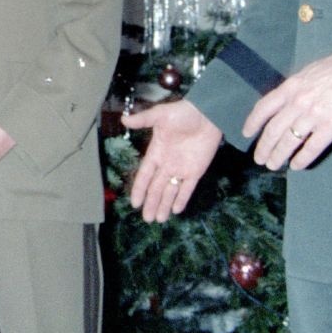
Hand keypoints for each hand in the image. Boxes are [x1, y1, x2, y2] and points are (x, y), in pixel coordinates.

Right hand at [124, 99, 220, 221]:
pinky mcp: (196, 171)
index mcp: (156, 152)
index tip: (134, 203)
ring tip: (158, 219)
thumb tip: (123, 119)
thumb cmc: (183, 113)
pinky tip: (176, 210)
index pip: (145, 175)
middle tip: (146, 219)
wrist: (208, 114)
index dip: (139, 189)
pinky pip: (187, 189)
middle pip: (156, 188)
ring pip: (170, 191)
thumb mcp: (161, 115)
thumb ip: (143, 119)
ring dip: (164, 205)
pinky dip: (182, 199)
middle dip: (151, 203)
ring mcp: (181, 169)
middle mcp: (167, 164)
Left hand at [243, 50, 331, 170]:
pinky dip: (302, 159)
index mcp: (291, 87)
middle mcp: (298, 102)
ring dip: (278, 156)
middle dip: (264, 147)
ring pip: (288, 141)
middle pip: (273, 129)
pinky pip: (312, 148)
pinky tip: (297, 166)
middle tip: (260, 159)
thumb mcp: (309, 72)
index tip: (247, 134)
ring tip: (273, 165)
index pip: (264, 107)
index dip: (253, 122)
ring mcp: (314, 115)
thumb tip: (286, 100)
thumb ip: (296, 87)